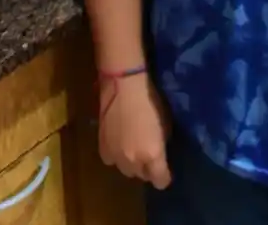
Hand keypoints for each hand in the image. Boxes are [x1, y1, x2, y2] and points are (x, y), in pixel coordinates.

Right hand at [98, 73, 172, 189]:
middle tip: (149, 153)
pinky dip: (117, 156)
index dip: (164, 176)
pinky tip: (120, 142)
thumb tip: (161, 154)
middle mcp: (134, 161)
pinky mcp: (102, 149)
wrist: (123, 86)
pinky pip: (112, 161)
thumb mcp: (165, 124)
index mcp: (152, 155)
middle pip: (142, 176)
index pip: (160, 181)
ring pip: (126, 170)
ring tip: (134, 148)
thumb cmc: (150, 100)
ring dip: (132, 163)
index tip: (165, 169)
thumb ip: (162, 145)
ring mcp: (116, 157)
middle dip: (147, 168)